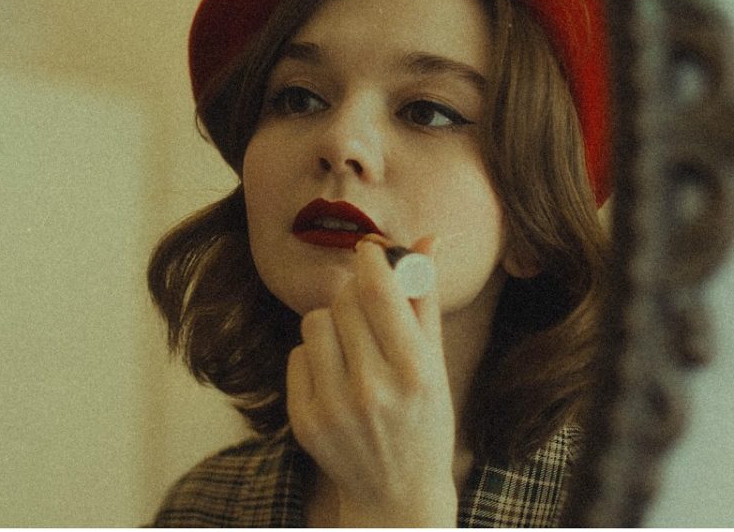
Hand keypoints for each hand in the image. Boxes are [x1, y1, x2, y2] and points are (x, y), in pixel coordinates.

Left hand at [286, 236, 457, 526]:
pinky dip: (315, 359)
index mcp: (414, 371)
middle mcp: (373, 389)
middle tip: (369, 309)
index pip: (378, 291)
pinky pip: (297, 356)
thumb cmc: (423, 418)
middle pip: (344, 300)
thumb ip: (426, 299)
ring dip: (332, 325)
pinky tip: (337, 380)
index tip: (368, 249)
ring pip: (314, 322)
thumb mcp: (436, 363)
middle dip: (355, 294)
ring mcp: (333, 408)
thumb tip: (426, 239)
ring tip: (353, 350)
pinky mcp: (304, 421)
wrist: (397, 493)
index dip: (369, 258)